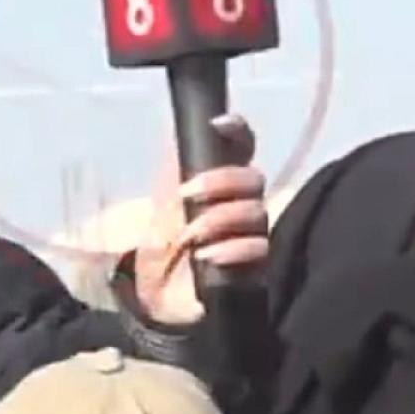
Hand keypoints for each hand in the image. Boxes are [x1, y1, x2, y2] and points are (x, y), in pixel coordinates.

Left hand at [134, 114, 268, 324]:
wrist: (156, 289)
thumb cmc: (163, 238)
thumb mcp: (161, 197)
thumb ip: (174, 165)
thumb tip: (180, 129)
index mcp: (221, 180)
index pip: (242, 146)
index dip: (237, 131)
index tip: (220, 125)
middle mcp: (242, 202)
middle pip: (254, 179)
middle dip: (222, 181)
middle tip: (188, 194)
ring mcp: (250, 233)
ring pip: (257, 213)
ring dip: (220, 219)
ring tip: (191, 234)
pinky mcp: (255, 266)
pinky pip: (258, 250)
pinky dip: (232, 250)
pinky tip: (208, 255)